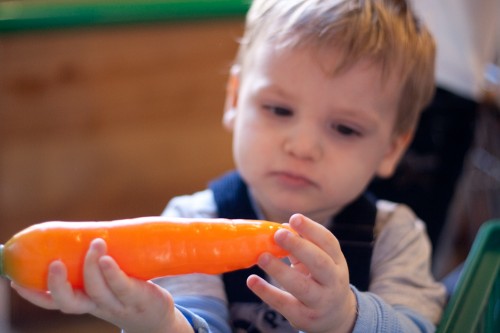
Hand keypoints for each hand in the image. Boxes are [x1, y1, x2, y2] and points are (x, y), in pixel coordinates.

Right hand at [12, 239, 192, 332]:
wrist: (157, 315)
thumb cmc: (127, 292)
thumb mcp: (106, 282)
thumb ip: (92, 264)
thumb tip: (79, 232)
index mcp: (84, 301)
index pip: (54, 303)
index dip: (34, 294)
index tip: (15, 280)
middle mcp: (97, 305)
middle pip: (70, 303)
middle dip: (57, 285)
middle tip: (53, 264)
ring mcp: (117, 303)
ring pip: (97, 290)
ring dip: (91, 267)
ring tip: (94, 244)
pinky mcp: (138, 298)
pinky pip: (122, 286)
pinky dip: (112, 273)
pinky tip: (107, 259)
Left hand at [247, 214, 356, 332]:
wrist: (336, 317)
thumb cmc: (321, 280)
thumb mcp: (320, 262)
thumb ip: (303, 245)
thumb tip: (282, 227)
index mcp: (337, 262)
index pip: (329, 242)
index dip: (312, 229)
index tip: (294, 218)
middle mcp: (333, 281)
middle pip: (320, 263)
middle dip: (299, 247)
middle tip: (279, 234)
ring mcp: (320, 301)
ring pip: (302, 286)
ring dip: (280, 270)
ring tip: (261, 257)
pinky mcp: (305, 317)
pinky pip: (285, 304)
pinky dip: (267, 292)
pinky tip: (252, 280)